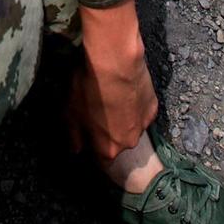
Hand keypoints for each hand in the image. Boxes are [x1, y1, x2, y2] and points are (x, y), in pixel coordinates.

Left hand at [67, 36, 158, 166]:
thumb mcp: (70, 113)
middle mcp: (129, 142)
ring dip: (123, 117)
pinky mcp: (153, 107)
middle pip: (118, 143)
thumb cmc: (89, 88)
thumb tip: (76, 149)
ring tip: (113, 97)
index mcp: (108, 149)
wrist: (116, 62)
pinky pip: (142, 110)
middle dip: (109, 131)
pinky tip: (125, 89)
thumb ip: (73, 136)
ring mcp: (143, 125)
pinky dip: (135, 103)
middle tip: (99, 110)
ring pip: (131, 127)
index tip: (89, 133)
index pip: (102, 161)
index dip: (94, 146)